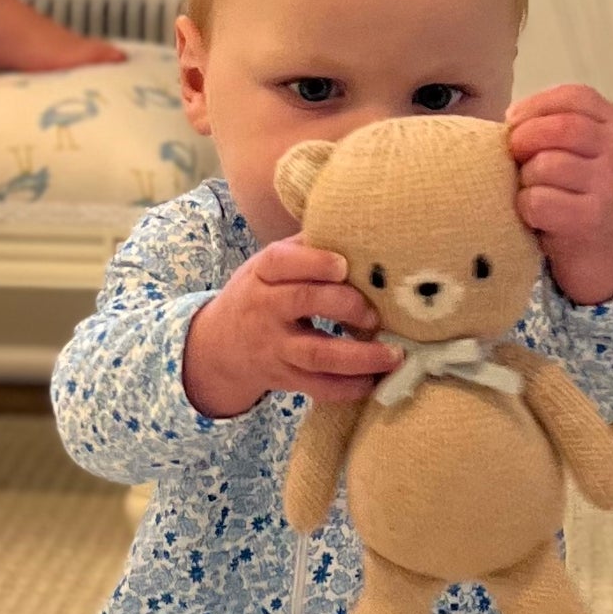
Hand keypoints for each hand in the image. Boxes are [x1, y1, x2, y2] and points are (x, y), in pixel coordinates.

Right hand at [183, 237, 402, 418]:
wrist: (218, 348)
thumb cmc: (259, 295)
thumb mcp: (266, 266)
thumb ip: (303, 248)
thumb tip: (356, 226)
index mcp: (261, 274)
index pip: (281, 262)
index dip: (314, 261)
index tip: (344, 265)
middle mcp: (265, 309)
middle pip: (303, 302)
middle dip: (345, 305)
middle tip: (375, 312)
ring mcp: (274, 348)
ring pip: (317, 354)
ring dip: (359, 356)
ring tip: (394, 354)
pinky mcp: (285, 379)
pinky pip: (318, 387)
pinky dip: (349, 387)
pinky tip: (374, 380)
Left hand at [507, 84, 612, 304]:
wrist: (593, 242)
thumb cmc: (567, 185)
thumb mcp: (568, 146)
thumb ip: (547, 124)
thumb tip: (508, 122)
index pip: (574, 97)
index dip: (535, 105)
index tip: (513, 120)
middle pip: (562, 128)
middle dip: (525, 137)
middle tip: (513, 152)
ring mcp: (608, 184)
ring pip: (547, 165)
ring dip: (525, 176)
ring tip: (529, 186)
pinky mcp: (591, 217)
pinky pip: (539, 200)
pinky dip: (524, 205)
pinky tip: (532, 211)